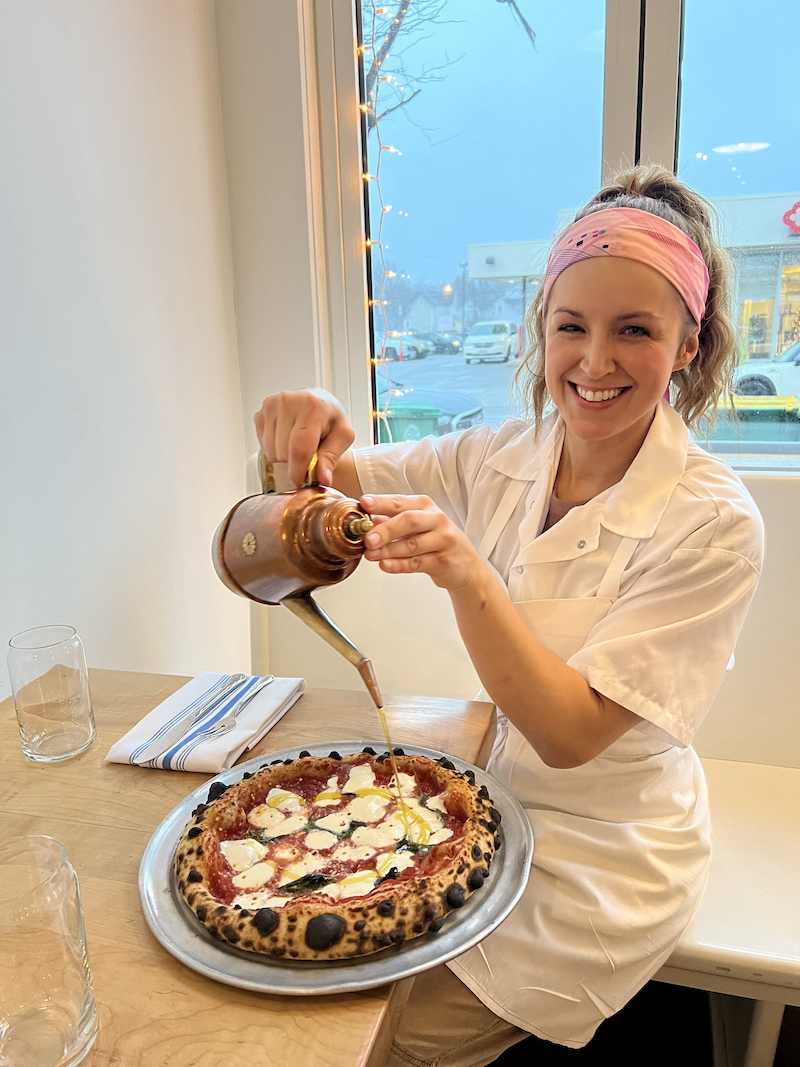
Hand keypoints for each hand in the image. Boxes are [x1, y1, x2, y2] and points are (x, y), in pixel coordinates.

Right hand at [254, 390, 354, 487]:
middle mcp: (288, 401)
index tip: (301, 482)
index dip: (298, 471)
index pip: (299, 448)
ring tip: (297, 447)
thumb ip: (331, 458)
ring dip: (283, 458)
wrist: (318, 402)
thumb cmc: (330, 418)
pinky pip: (263, 446)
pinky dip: (274, 450)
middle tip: (307, 456)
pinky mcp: (260, 414)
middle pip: (283, 453)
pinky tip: (286, 441)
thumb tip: (323, 479)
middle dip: (294, 463)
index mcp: (312, 406)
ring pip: (271, 451)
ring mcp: (271, 406)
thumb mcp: (342, 436)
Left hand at [361, 494, 483, 590]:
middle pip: (408, 521)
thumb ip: (391, 520)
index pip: (399, 501)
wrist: (465, 565)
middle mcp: (436, 519)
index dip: (381, 503)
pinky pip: (418, 563)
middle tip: (367, 538)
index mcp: (424, 505)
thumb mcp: (416, 525)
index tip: (364, 504)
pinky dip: (399, 565)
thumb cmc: (436, 540)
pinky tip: (385, 565)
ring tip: (371, 554)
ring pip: (412, 545)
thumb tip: (364, 520)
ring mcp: (443, 540)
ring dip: (389, 550)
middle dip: (386, 529)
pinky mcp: (444, 561)